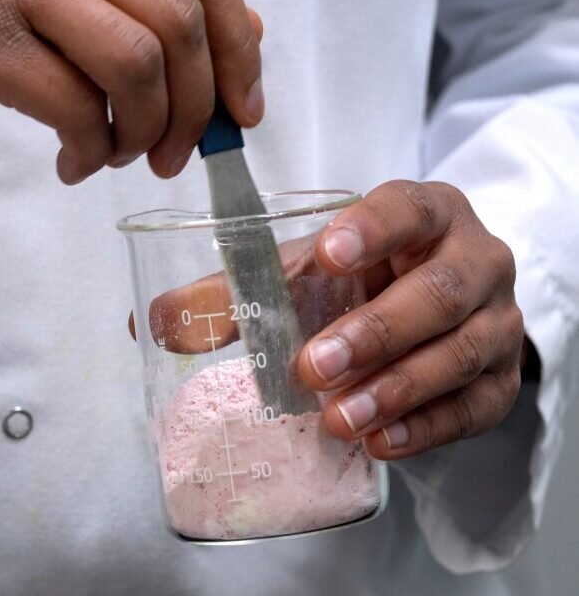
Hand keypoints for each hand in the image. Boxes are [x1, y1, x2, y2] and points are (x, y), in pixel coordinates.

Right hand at [0, 0, 264, 183]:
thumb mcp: (61, 4)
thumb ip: (146, 10)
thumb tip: (242, 38)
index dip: (238, 49)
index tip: (242, 110)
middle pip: (179, 20)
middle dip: (194, 107)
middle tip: (173, 154)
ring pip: (136, 61)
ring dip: (144, 131)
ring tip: (119, 156)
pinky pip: (74, 105)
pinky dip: (90, 149)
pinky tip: (73, 163)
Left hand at [129, 181, 524, 459]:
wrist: (444, 308)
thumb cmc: (367, 277)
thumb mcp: (310, 270)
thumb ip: (238, 290)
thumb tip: (150, 321)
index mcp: (426, 214)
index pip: (408, 208)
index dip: (373, 229)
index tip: (327, 254)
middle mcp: (475, 260)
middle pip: (439, 291)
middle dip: (375, 331)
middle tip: (314, 366)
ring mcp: (497, 322)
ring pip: (460, 352)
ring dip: (397, 389)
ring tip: (338, 418)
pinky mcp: (500, 380)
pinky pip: (475, 408)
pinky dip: (426, 428)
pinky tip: (380, 443)